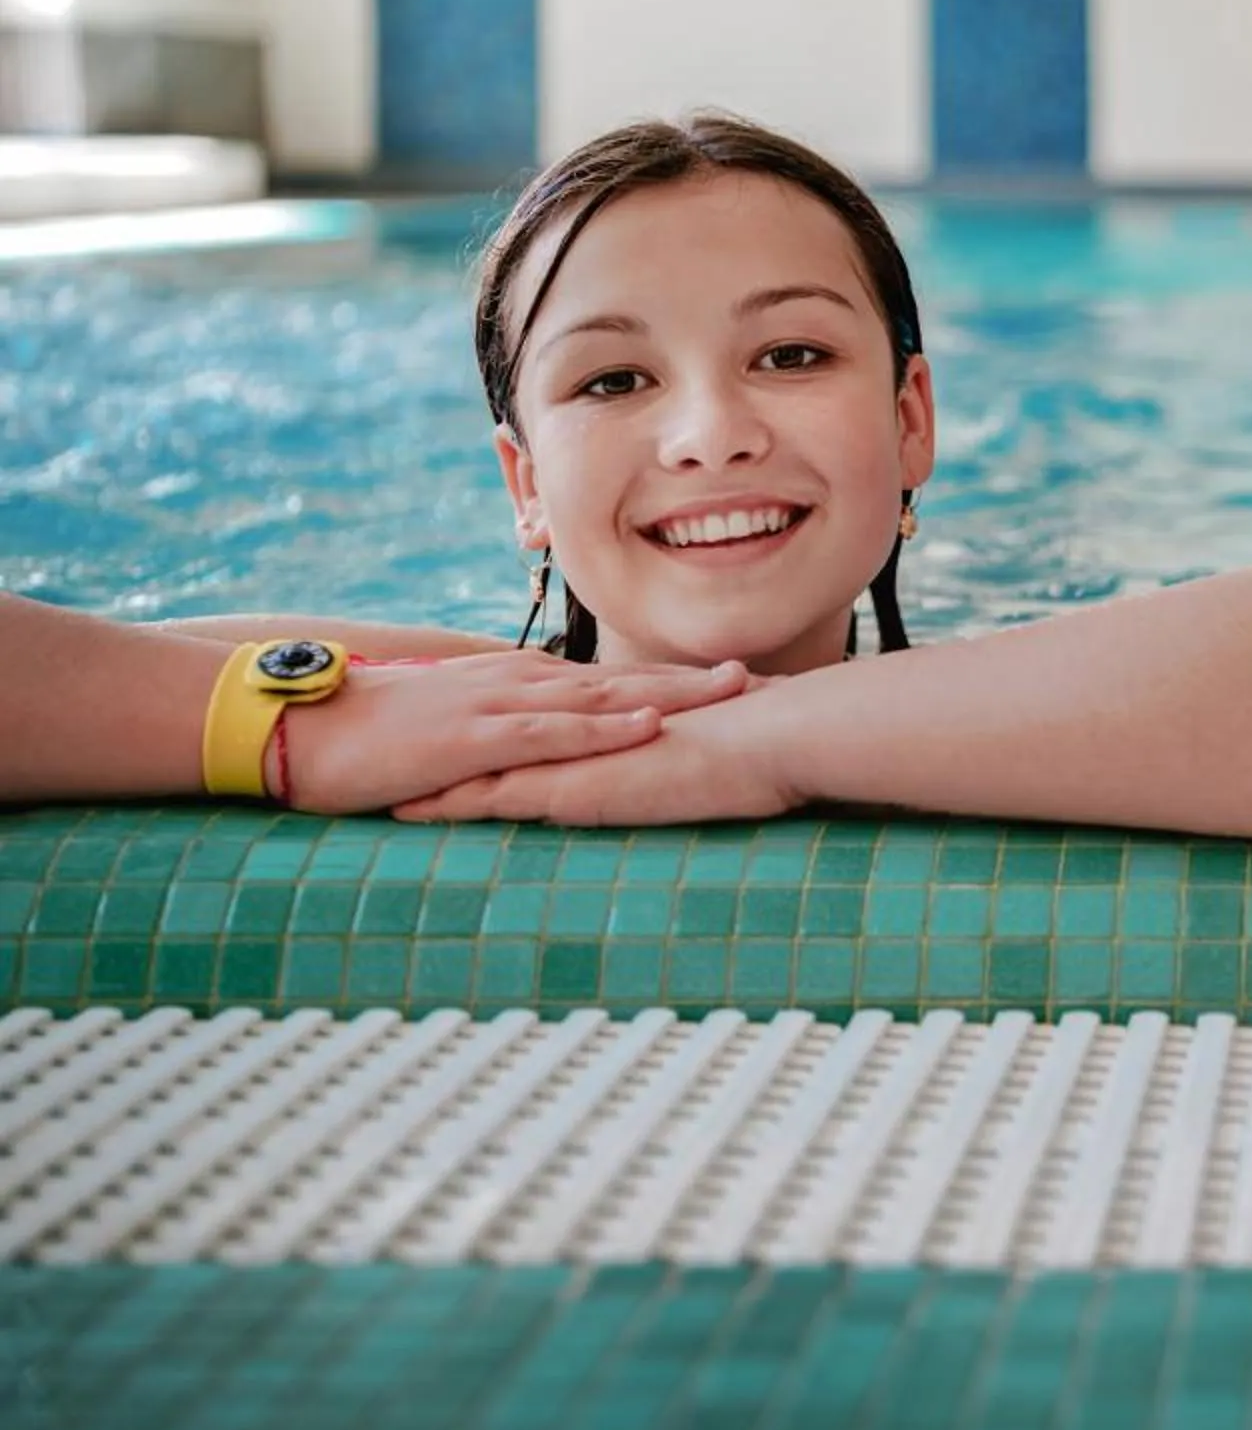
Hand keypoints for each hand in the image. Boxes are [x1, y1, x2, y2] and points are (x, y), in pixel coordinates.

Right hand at [289, 652, 752, 815]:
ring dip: (674, 692)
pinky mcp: (477, 736)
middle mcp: (523, 683)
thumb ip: (508, 733)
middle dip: (699, 680)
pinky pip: (553, 732)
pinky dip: (604, 729)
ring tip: (739, 688)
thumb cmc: (375, 734)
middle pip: (629, 678)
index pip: (616, 681)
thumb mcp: (458, 730)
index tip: (739, 686)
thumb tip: (551, 752)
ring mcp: (503, 705)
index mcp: (522, 683)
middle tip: (770, 677)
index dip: (679, 684)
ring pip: (606, 696)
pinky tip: (648, 728)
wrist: (303, 726)